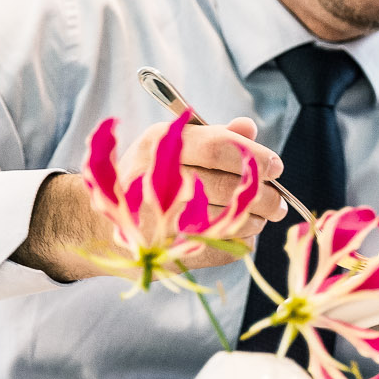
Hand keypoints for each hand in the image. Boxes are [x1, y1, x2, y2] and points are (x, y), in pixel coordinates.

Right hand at [127, 117, 287, 270]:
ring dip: (254, 220)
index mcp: (160, 145)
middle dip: (263, 196)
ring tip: (262, 217)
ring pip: (227, 219)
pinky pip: (220, 247)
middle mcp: (156, 179)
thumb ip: (215, 137)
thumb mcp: (173, 146)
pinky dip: (238, 240)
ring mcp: (159, 219)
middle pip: (228, 187)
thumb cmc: (150, 178)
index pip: (220, 148)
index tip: (275, 168)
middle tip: (278, 202)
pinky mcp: (166, 251)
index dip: (256, 158)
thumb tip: (249, 127)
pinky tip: (239, 232)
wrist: (100, 223)